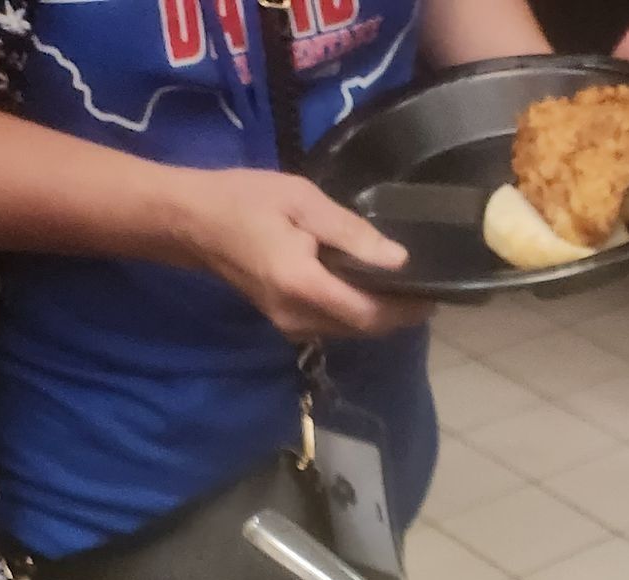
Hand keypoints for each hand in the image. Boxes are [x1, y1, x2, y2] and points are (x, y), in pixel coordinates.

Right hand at [167, 167, 418, 336]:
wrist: (194, 223)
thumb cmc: (244, 200)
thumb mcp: (301, 200)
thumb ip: (351, 232)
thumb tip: (398, 260)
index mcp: (303, 286)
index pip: (369, 314)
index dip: (406, 310)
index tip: (435, 294)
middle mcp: (299, 318)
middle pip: (365, 329)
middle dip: (399, 315)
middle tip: (427, 289)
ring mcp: (290, 326)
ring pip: (351, 331)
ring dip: (380, 316)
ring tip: (405, 289)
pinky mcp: (286, 324)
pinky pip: (334, 325)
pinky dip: (357, 312)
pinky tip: (369, 289)